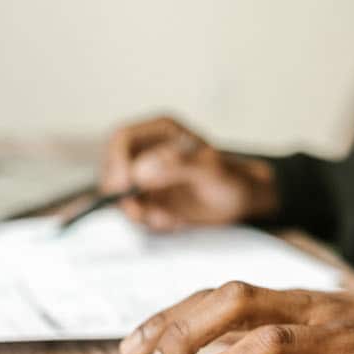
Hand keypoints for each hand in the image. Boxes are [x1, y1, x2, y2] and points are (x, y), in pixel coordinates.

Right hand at [100, 116, 278, 230]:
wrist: (240, 201)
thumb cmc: (230, 178)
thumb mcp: (210, 169)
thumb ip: (177, 165)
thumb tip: (140, 171)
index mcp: (160, 131)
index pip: (121, 139)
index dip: (116, 162)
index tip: (125, 187)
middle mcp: (147, 151)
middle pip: (112, 169)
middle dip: (124, 195)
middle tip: (144, 213)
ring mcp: (144, 176)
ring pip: (120, 195)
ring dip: (139, 212)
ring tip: (169, 218)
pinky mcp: (147, 199)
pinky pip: (134, 213)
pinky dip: (149, 221)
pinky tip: (174, 221)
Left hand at [118, 282, 353, 353]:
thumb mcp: (318, 324)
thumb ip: (269, 331)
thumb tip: (206, 352)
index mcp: (294, 301)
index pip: (220, 296)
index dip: (171, 317)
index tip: (131, 346)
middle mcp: (312, 310)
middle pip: (237, 303)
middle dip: (185, 334)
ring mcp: (346, 338)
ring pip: (275, 341)